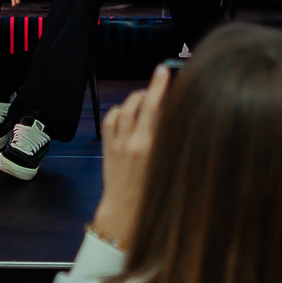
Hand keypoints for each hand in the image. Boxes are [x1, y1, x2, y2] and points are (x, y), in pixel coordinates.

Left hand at [92, 62, 170, 246]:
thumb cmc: (151, 194)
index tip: (164, 71)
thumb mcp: (167, 166)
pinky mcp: (108, 148)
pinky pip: (110, 120)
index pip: (157, 108)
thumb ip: (169, 140)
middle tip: (159, 76)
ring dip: (134, 98)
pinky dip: (118, 111)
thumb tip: (174, 118)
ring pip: (124, 109)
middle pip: (141, 104)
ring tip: (144, 95)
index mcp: (151, 147)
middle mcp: (133, 142)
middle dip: (151, 86)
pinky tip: (125, 111)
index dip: (160, 86)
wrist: (125, 211)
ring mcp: (118, 144)